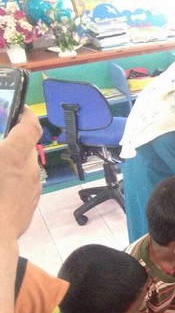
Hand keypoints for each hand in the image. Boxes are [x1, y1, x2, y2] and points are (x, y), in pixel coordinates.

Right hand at [0, 106, 41, 239]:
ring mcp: (33, 188)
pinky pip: (25, 185)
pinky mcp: (31, 204)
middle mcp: (28, 169)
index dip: (26, 114)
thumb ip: (2, 151)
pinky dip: (15, 180)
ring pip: (26, 167)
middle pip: (27, 147)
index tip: (19, 108)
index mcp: (12, 156)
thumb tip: (5, 149)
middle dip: (14, 142)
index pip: (30, 126)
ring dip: (13, 163)